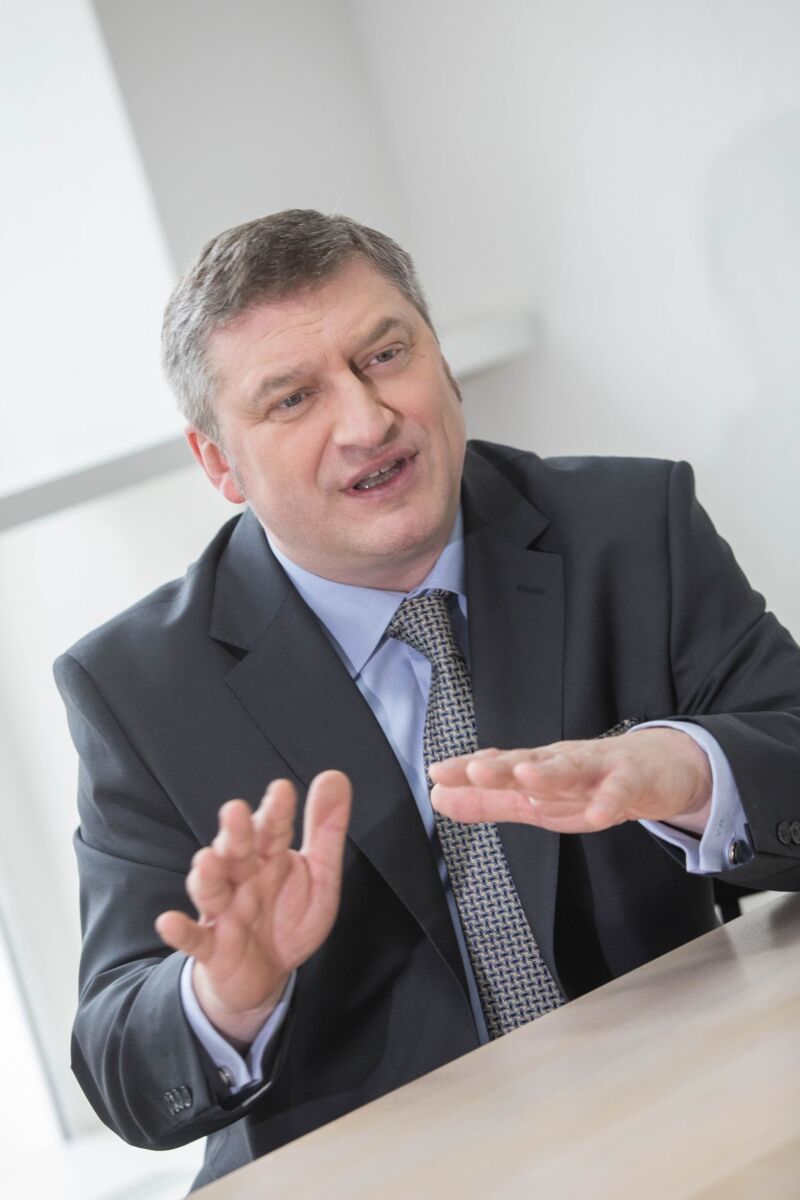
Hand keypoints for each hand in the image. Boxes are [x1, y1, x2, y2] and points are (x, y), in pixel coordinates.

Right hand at [156, 771, 350, 1048]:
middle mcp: (242, 878)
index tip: (282, 789)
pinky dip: (180, 931)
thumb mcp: (320, 874)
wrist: (265, 976)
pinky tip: (168, 921)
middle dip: (236, 832)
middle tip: (235, 810)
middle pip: (236, 852)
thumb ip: (326, 827)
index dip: (276, 812)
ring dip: (208, 875)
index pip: (272, 830)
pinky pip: (194, 938)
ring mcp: (224, 911)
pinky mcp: (212, 948)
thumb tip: (335, 775)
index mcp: (269, 857)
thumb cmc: (288, 916)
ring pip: (211, 889)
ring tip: (206, 859)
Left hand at [428, 729, 711, 835]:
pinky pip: (619, 792)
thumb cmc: (590, 783)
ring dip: (549, 773)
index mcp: (536, 768)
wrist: (656, 768)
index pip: (498, 767)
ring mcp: (598, 768)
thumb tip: (439, 797)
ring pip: (571, 769)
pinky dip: (608, 802)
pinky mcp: (632, 779)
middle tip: (474, 770)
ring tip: (526, 779)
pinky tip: (597, 814)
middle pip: (529, 763)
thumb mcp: (536, 799)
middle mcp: (561, 762)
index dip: (467, 771)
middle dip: (501, 767)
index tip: (437, 774)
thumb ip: (488, 801)